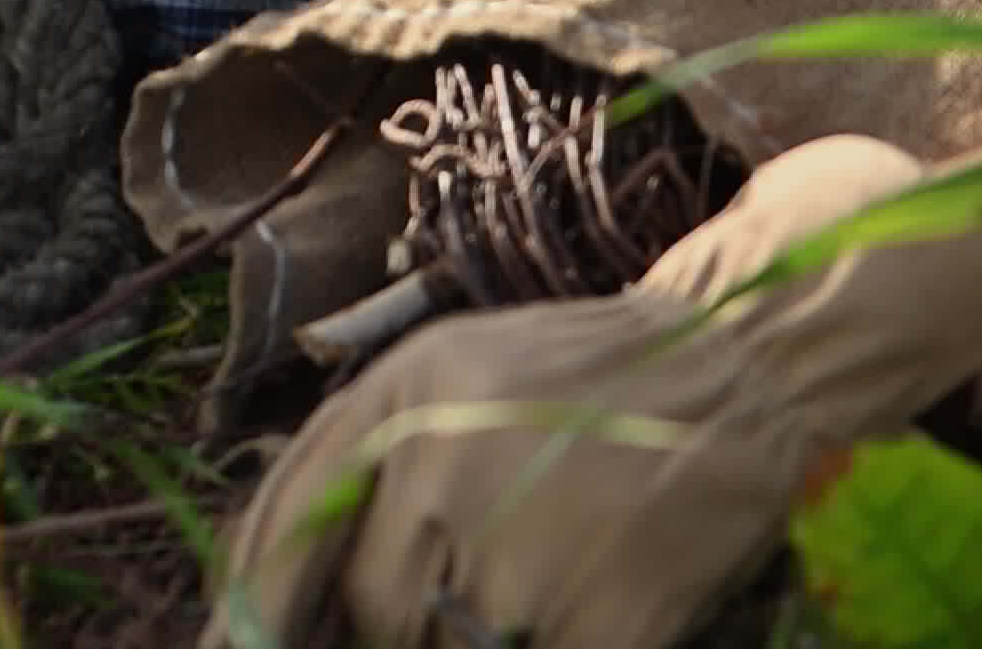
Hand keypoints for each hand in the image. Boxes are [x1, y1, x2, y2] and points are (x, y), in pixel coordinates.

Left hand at [203, 137, 981, 648]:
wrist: (745, 361)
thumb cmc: (588, 376)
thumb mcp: (452, 370)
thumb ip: (366, 454)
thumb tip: (280, 582)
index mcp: (400, 395)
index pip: (282, 523)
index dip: (250, 606)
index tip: (236, 643)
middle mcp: (447, 462)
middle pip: (376, 608)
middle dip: (413, 616)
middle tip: (481, 576)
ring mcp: (530, 543)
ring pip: (456, 648)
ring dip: (494, 632)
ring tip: (554, 569)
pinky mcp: (612, 612)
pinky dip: (572, 639)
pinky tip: (601, 600)